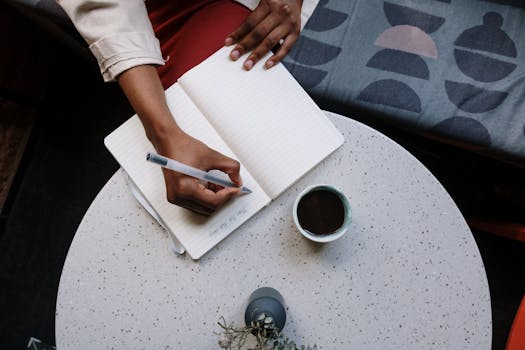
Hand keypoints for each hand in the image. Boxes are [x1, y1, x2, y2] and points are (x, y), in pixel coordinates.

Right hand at [117, 65, 242, 215]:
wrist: (168, 141)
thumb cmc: (183, 147)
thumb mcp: (212, 156)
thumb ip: (230, 168)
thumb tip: (238, 181)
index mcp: (185, 188)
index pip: (213, 201)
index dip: (228, 195)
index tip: (236, 188)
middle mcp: (178, 197)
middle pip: (209, 208)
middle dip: (222, 197)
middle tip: (229, 185)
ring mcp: (175, 198)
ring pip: (203, 208)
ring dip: (214, 198)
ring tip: (219, 183)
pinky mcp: (176, 196)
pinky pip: (196, 204)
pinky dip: (206, 197)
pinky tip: (210, 185)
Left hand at [225, 0, 301, 69]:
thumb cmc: (276, 2)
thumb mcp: (264, 4)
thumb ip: (254, 18)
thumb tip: (239, 37)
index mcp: (269, 4)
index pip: (250, 22)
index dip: (238, 33)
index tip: (228, 43)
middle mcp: (280, 13)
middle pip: (259, 33)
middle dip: (245, 46)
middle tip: (234, 56)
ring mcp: (289, 24)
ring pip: (270, 41)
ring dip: (257, 54)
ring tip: (248, 64)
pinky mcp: (296, 33)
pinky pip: (286, 48)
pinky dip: (276, 58)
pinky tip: (267, 65)